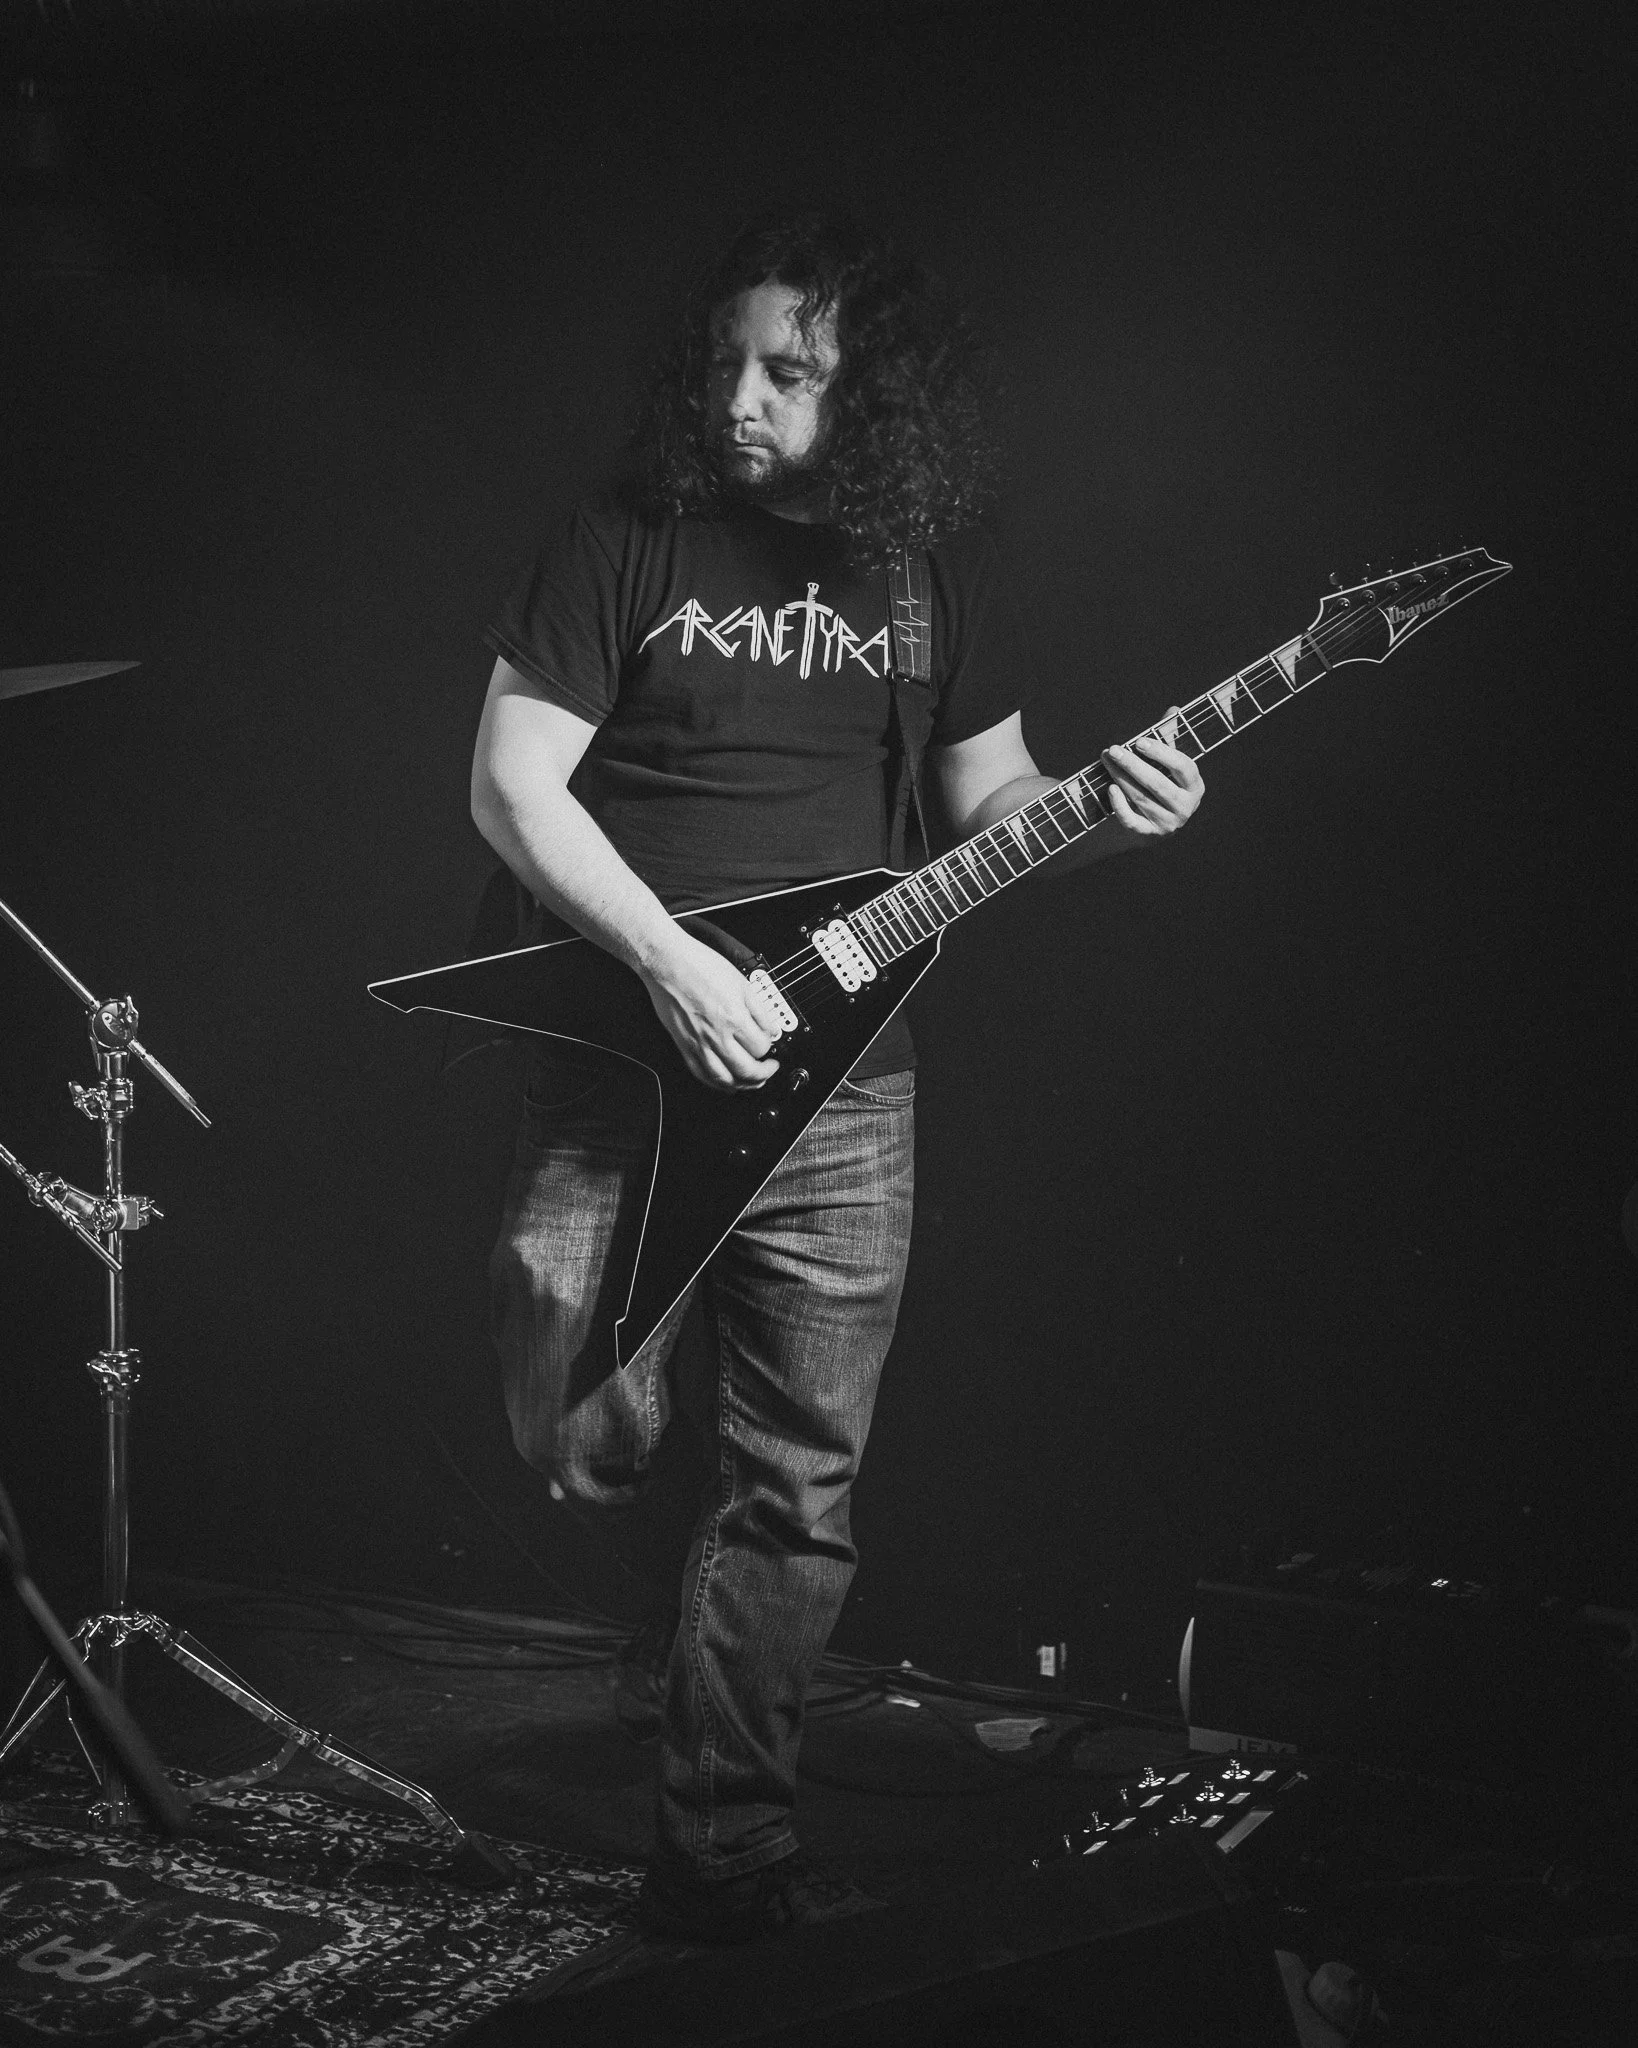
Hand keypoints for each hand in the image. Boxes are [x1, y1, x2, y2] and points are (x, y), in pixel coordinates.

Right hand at [639, 930, 785, 1091]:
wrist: (667, 961)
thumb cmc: (699, 965)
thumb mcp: (741, 982)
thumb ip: (759, 1010)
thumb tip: (771, 1029)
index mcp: (733, 1018)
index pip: (761, 1048)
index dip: (770, 1048)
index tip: (770, 1045)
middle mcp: (716, 1035)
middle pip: (746, 1071)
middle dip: (763, 1074)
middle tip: (769, 1068)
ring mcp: (697, 1043)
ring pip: (723, 1079)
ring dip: (742, 1085)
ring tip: (751, 1081)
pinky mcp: (683, 1045)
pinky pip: (701, 1073)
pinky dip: (716, 1084)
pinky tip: (725, 1082)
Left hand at [1101, 711, 1203, 836]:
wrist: (1160, 820)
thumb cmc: (1166, 782)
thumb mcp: (1170, 763)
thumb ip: (1170, 738)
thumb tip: (1173, 710)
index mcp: (1195, 786)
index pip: (1182, 767)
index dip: (1161, 752)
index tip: (1139, 741)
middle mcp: (1185, 807)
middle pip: (1157, 783)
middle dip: (1132, 765)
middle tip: (1114, 749)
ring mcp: (1168, 823)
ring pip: (1141, 798)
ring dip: (1120, 777)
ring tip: (1107, 759)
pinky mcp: (1150, 833)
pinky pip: (1132, 821)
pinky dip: (1120, 806)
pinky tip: (1110, 788)